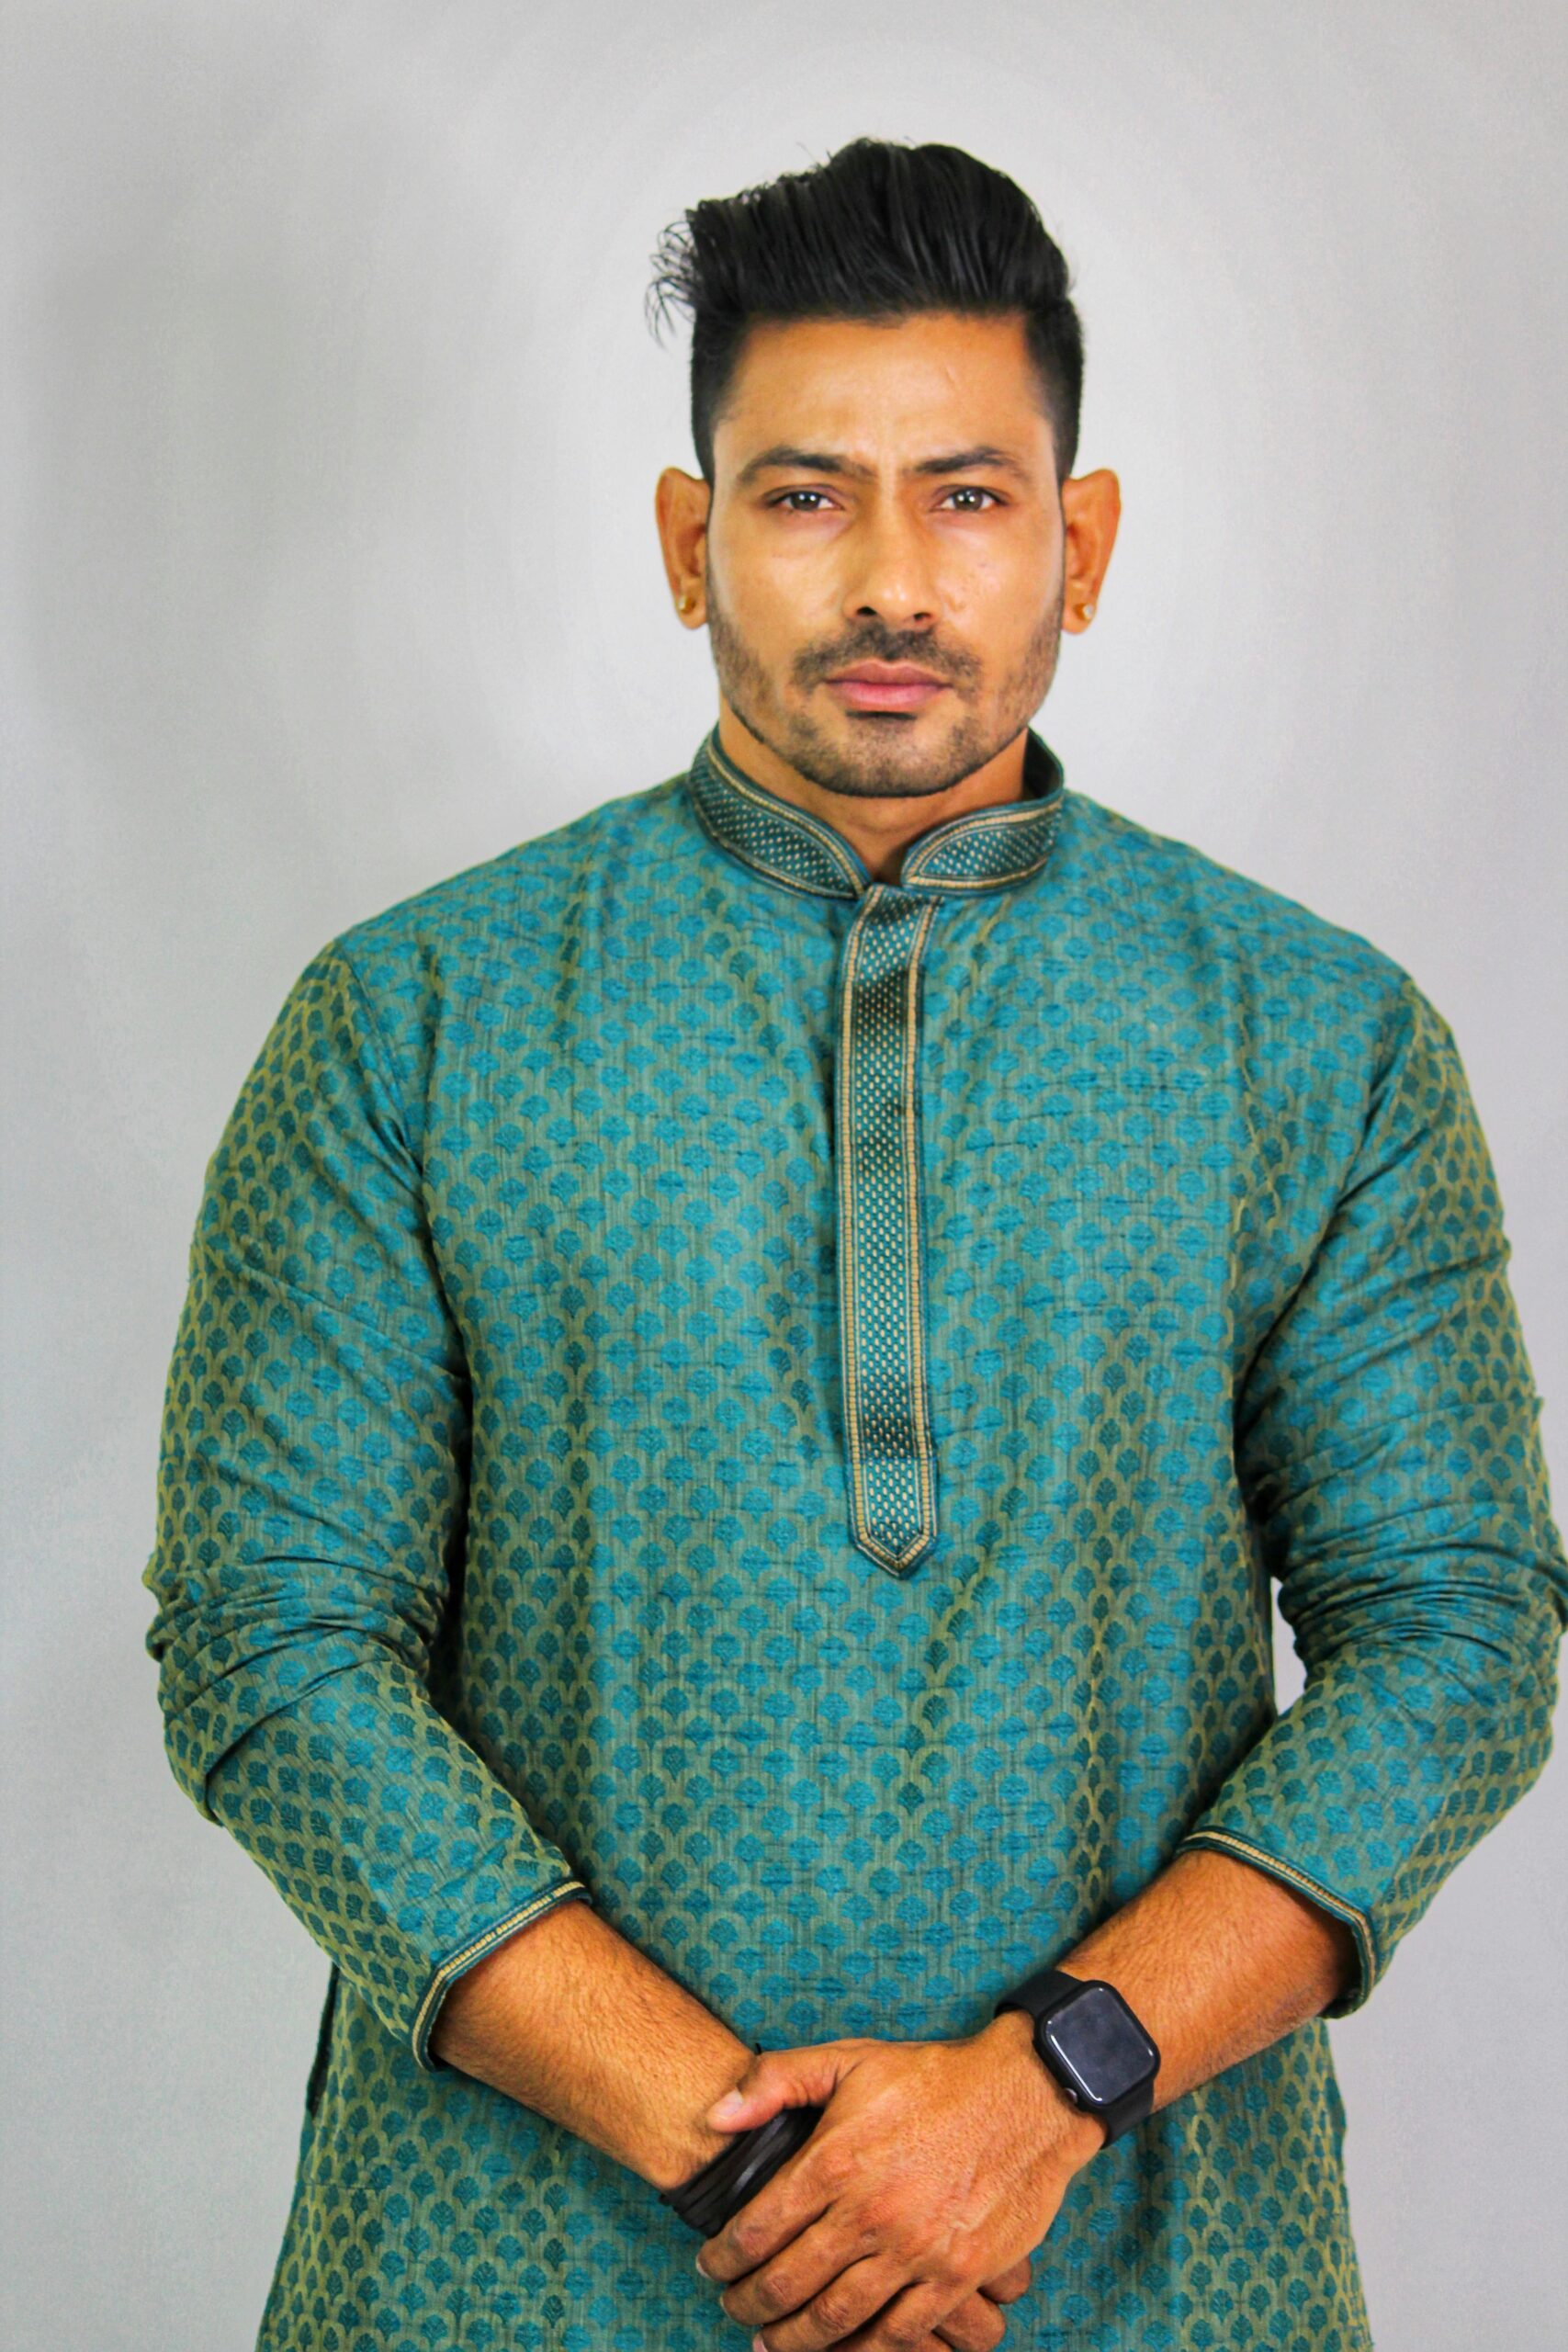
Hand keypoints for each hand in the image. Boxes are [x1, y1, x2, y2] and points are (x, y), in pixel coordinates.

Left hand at [692, 2018, 1102, 2350]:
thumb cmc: (934, 2077)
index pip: (758, 2228)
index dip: (723, 2256)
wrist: (1027, 2095)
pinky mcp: (955, 2275)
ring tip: (770, 2339)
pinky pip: (896, 2333)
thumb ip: (775, 2080)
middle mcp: (869, 2212)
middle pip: (787, 2282)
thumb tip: (714, 2116)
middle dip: (747, 2302)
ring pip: (834, 2318)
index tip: (709, 2264)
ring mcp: (914, 2250)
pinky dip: (860, 2351)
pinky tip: (839, 2348)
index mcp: (835, 2160)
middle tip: (731, 2305)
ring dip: (792, 2338)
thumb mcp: (850, 2057)